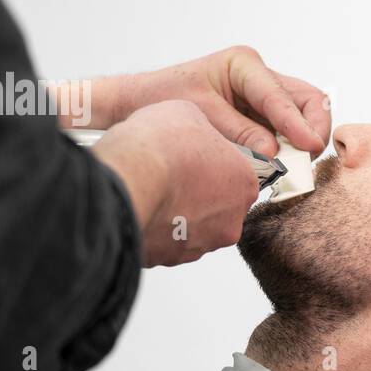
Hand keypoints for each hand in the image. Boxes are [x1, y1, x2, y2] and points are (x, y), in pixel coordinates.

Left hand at [79, 46, 330, 157]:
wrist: (138, 103)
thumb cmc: (161, 98)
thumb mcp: (200, 115)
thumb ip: (239, 133)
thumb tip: (273, 153)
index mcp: (243, 64)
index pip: (280, 95)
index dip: (297, 123)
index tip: (310, 145)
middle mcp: (258, 76)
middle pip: (306, 98)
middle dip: (314, 126)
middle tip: (311, 156)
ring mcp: (262, 96)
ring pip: (303, 113)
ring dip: (305, 139)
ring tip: (298, 163)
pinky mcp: (260, 117)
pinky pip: (287, 130)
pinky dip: (291, 147)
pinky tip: (286, 163)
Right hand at [91, 99, 259, 266]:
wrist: (126, 179)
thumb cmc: (158, 148)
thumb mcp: (188, 113)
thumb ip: (203, 129)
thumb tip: (195, 132)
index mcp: (244, 184)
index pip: (239, 175)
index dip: (216, 164)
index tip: (197, 158)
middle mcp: (231, 219)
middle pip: (219, 205)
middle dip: (199, 192)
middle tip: (174, 174)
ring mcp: (202, 243)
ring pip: (194, 226)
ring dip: (179, 212)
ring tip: (154, 190)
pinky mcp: (172, 257)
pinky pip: (168, 241)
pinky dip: (158, 227)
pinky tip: (143, 206)